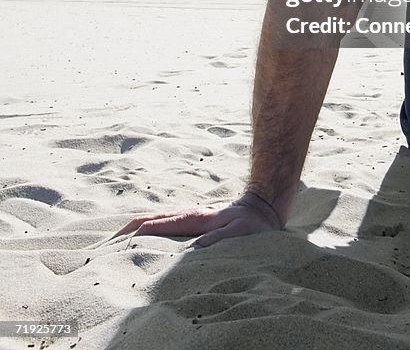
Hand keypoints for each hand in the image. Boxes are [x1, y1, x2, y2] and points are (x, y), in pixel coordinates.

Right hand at [111, 192, 283, 247]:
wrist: (262, 207)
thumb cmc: (251, 225)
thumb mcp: (238, 232)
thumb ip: (219, 239)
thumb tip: (196, 250)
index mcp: (189, 219)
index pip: (152, 226)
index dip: (130, 237)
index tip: (109, 248)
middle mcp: (183, 216)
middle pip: (145, 222)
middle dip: (121, 234)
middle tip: (99, 250)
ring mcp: (186, 218)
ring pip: (151, 223)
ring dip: (130, 233)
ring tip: (110, 247)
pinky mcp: (190, 223)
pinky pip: (161, 227)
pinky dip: (144, 233)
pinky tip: (138, 243)